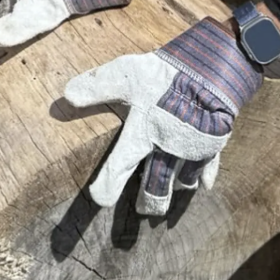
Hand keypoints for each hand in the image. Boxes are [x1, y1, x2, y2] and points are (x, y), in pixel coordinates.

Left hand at [64, 20, 262, 215]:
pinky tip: (202, 187)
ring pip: (183, 182)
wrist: (214, 68)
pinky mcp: (215, 142)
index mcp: (141, 137)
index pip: (117, 171)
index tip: (99, 199)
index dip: (106, 189)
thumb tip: (65, 97)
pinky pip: (210, 166)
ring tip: (169, 193)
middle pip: (156, 190)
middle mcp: (167, 151)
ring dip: (175, 188)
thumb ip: (97, 87)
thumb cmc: (166, 73)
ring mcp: (193, 150)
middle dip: (149, 203)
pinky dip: (205, 177)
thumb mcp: (126, 74)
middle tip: (142, 210)